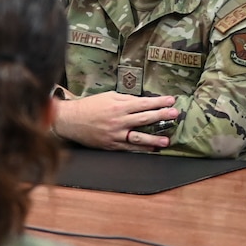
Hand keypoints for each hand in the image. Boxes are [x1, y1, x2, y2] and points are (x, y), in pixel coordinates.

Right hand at [52, 92, 180, 151]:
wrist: (70, 120)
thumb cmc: (89, 106)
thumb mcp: (107, 97)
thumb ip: (125, 99)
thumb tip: (142, 101)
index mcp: (119, 107)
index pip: (143, 103)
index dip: (159, 102)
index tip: (171, 100)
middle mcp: (119, 121)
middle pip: (144, 119)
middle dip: (161, 116)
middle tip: (175, 115)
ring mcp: (115, 134)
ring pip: (138, 137)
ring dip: (154, 139)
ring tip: (167, 140)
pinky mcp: (111, 144)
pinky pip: (129, 147)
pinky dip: (141, 149)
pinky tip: (151, 149)